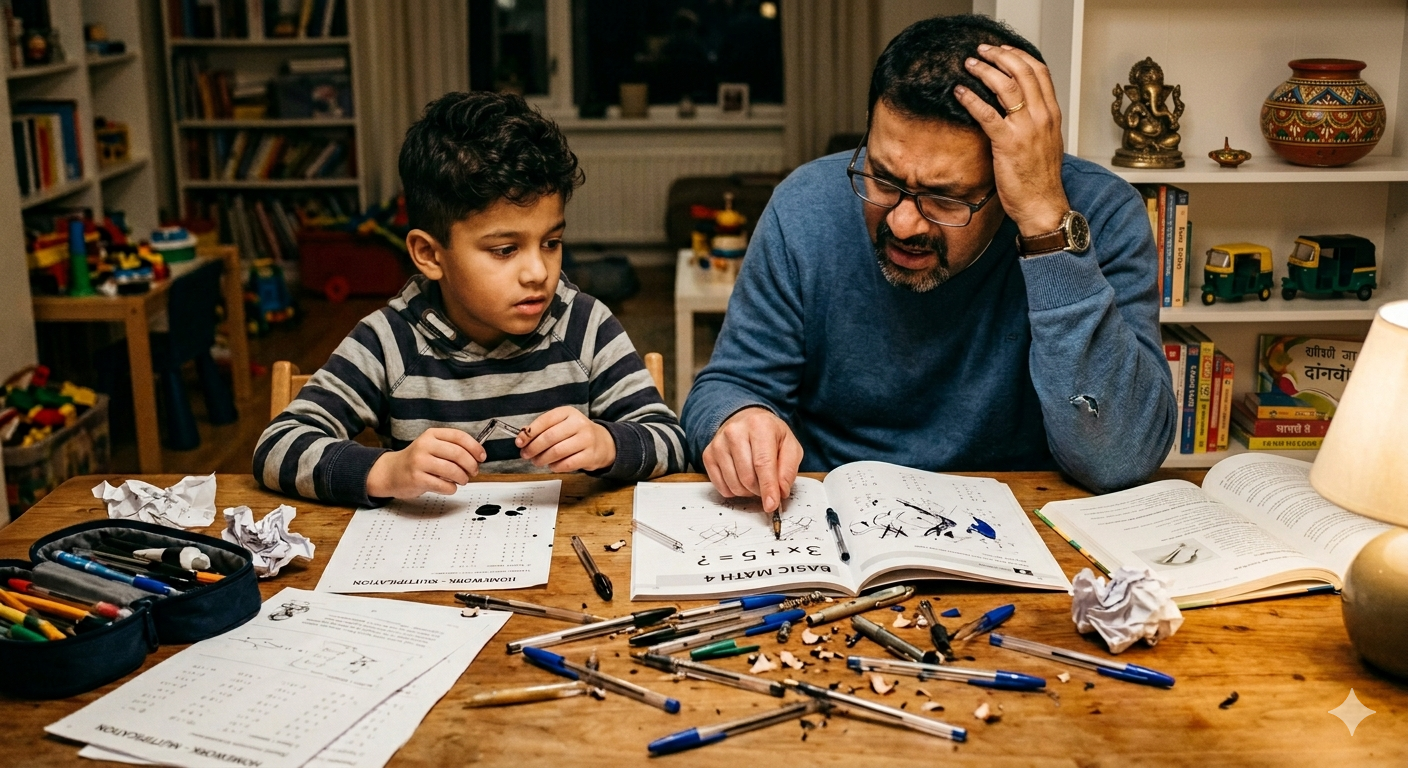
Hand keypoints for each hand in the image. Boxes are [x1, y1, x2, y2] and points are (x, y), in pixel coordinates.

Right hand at [366, 428, 486, 497]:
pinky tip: (448, 486)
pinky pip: (444, 485)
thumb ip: (452, 447)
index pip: (459, 436)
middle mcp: (425, 445)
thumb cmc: (416, 460)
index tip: (482, 456)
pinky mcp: (417, 478)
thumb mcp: (432, 446)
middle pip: (458, 454)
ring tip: (461, 480)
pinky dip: (451, 488)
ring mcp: (419, 462)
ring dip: (463, 478)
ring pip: (453, 470)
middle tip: (473, 471)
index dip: (475, 447)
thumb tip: (477, 455)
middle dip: (471, 465)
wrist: (391, 472)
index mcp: (431, 434)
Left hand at [516, 406, 615, 471]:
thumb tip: (522, 436)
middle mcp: (579, 423)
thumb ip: (542, 428)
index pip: (545, 420)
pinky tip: (551, 465)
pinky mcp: (590, 456)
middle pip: (550, 437)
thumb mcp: (561, 424)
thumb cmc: (575, 433)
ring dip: (542, 459)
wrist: (602, 443)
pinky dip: (555, 467)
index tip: (519, 442)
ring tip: (536, 461)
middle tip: (525, 455)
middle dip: (533, 448)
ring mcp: (586, 440)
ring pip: (557, 452)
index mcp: (568, 412)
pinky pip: (567, 464)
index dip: (529, 433)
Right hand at [701, 407, 802, 512]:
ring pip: (734, 484)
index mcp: (759, 426)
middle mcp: (735, 432)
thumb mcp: (789, 446)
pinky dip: (734, 490)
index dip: (768, 488)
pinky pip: (721, 487)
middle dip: (760, 490)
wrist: (745, 421)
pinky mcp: (708, 455)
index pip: (763, 463)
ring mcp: (718, 444)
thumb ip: (789, 469)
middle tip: (767, 485)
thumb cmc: (770, 435)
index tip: (771, 505)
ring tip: (755, 478)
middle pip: (747, 477)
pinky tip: (740, 477)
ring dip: (748, 491)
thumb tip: (780, 492)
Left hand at [954, 43, 1070, 237]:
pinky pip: (987, 114)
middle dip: (1000, 56)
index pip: (1040, 72)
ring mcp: (1026, 129)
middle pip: (1023, 72)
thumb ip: (1035, 122)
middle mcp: (1042, 116)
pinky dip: (971, 99)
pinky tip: (959, 92)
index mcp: (1052, 114)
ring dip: (984, 71)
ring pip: (1006, 86)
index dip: (1020, 56)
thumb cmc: (1040, 180)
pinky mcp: (1008, 144)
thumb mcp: (1045, 143)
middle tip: (982, 51)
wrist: (1042, 205)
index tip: (1003, 50)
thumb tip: (1019, 108)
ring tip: (969, 64)